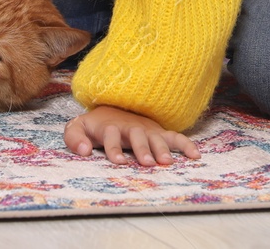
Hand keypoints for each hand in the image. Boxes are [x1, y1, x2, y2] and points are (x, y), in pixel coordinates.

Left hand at [63, 104, 199, 165]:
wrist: (113, 107)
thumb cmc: (95, 124)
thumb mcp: (78, 127)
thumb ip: (74, 137)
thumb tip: (83, 150)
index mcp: (110, 126)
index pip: (111, 135)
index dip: (114, 147)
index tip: (118, 161)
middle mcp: (130, 127)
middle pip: (137, 136)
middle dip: (142, 149)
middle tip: (147, 163)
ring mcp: (146, 129)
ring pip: (155, 137)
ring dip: (161, 148)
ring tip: (166, 162)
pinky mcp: (158, 132)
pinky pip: (175, 137)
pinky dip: (186, 144)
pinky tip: (196, 156)